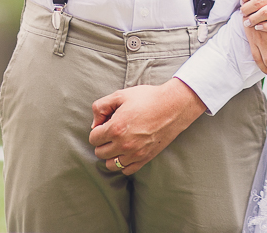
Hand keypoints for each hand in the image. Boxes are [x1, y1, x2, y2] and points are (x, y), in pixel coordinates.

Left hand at [88, 78, 205, 174]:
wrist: (173, 106)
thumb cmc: (147, 98)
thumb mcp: (120, 95)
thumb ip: (100, 107)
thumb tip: (94, 124)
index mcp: (115, 128)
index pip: (93, 138)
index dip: (97, 130)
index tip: (106, 123)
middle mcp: (124, 144)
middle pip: (100, 153)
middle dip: (102, 142)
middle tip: (112, 132)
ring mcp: (135, 154)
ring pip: (111, 165)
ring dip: (111, 155)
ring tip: (118, 143)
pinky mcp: (145, 158)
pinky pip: (127, 170)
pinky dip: (123, 163)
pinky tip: (127, 151)